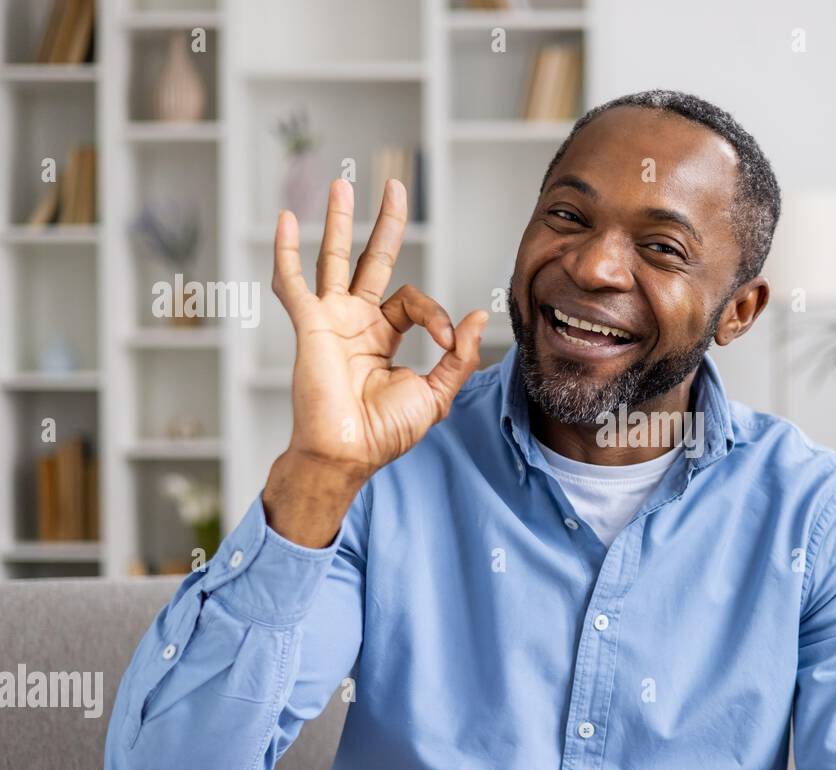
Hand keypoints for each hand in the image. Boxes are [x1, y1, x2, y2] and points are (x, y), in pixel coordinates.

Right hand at [271, 177, 487, 481]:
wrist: (349, 452)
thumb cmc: (385, 431)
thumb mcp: (436, 392)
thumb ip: (459, 355)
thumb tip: (479, 316)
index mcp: (382, 336)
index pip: (413, 301)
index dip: (437, 315)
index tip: (447, 341)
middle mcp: (355, 322)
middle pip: (373, 259)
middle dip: (385, 223)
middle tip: (394, 185)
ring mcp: (330, 320)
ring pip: (335, 260)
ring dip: (340, 221)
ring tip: (342, 184)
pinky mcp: (309, 325)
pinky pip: (293, 282)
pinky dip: (288, 252)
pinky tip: (288, 219)